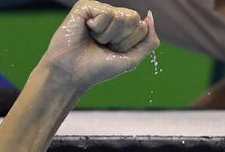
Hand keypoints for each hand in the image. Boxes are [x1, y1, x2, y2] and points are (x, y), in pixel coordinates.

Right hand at [41, 0, 159, 91]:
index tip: (114, 51)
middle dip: (121, 39)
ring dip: (108, 35)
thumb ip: (149, 41)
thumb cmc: (100, 67)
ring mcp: (99, 9)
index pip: (142, 27)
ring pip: (120, 16)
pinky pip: (106, 13)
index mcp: (124, 28)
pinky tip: (87, 30)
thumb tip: (150, 16)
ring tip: (95, 40)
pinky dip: (98, 28)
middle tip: (105, 46)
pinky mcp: (85, 6)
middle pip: (134, 19)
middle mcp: (113, 16)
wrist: (73, 72)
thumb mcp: (132, 58)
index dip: (130, 44)